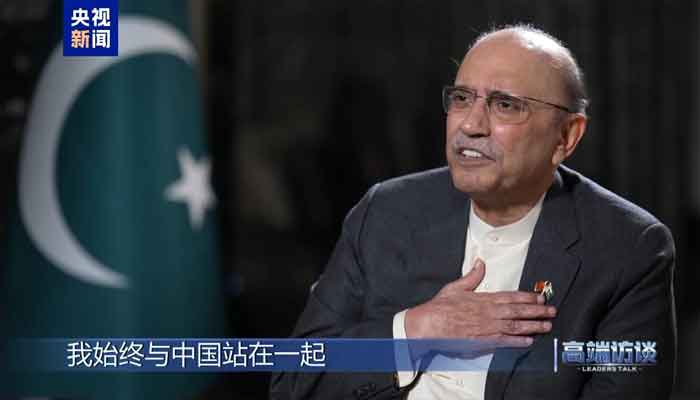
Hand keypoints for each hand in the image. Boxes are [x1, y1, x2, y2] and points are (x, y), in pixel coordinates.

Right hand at [404, 258, 555, 352]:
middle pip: (518, 311)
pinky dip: (518, 341)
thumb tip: (480, 263)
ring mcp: (488, 327)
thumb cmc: (441, 307)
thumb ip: (472, 276)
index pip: (511, 296)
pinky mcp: (483, 341)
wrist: (430, 325)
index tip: (541, 297)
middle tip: (552, 312)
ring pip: (516, 326)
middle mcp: (489, 312)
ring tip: (547, 326)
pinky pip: (505, 341)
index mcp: (484, 298)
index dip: (528, 297)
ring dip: (533, 326)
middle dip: (537, 311)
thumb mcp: (456, 287)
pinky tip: (529, 341)